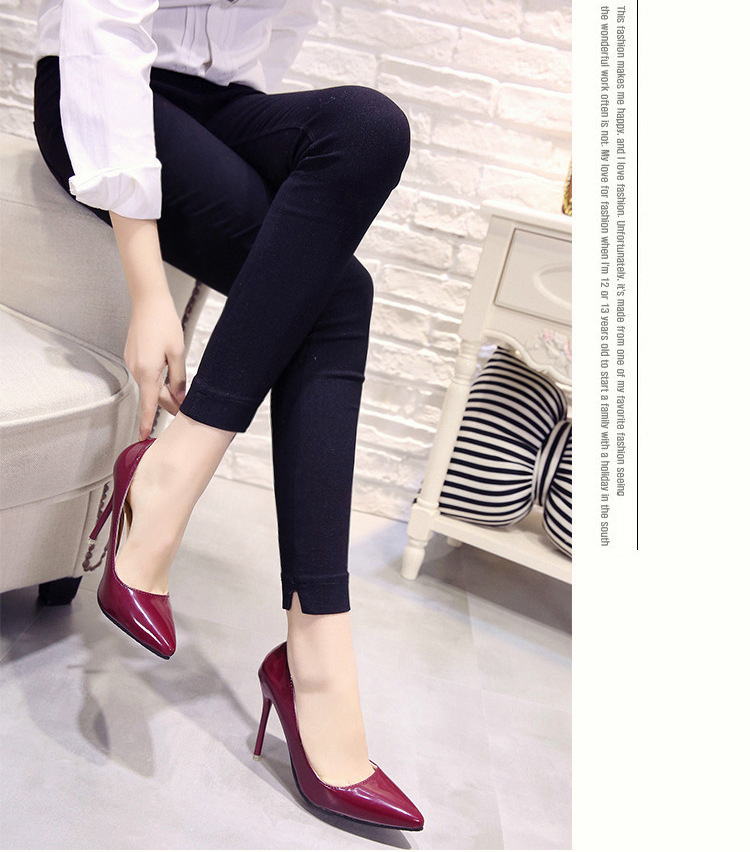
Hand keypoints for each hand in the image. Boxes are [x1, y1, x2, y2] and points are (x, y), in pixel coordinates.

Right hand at [124, 293, 186, 439]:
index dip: (147, 422)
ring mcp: (132, 362)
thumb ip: (178, 378)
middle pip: (153, 395)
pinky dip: (156, 378)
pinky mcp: (132, 356)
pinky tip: (167, 371)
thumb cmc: (164, 324)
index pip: (149, 404)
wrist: (148, 303)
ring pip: (150, 384)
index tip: (144, 437)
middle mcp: (136, 370)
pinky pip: (145, 374)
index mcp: (148, 372)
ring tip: (179, 388)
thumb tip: (179, 397)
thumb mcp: (177, 352)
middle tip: (184, 408)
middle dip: (168, 403)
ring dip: (163, 389)